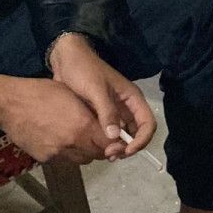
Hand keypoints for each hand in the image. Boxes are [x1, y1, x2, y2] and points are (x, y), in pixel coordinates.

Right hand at [0, 78, 114, 162]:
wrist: (9, 104)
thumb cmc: (41, 93)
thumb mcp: (73, 96)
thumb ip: (92, 113)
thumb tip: (107, 123)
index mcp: (83, 125)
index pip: (110, 143)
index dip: (114, 141)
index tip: (113, 137)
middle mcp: (73, 143)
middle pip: (97, 154)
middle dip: (101, 147)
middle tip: (97, 138)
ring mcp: (58, 153)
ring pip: (82, 160)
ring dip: (86, 152)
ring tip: (79, 138)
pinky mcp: (45, 158)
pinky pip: (64, 160)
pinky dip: (68, 154)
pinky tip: (61, 140)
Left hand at [48, 34, 156, 158]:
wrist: (65, 58)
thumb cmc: (83, 70)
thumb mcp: (96, 90)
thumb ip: (106, 112)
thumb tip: (114, 136)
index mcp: (132, 99)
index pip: (148, 124)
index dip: (141, 140)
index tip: (127, 150)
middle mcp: (126, 107)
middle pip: (137, 133)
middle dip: (128, 147)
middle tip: (110, 155)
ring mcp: (113, 111)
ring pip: (123, 135)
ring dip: (117, 146)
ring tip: (103, 154)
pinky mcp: (100, 114)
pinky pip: (109, 132)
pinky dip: (106, 142)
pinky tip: (95, 147)